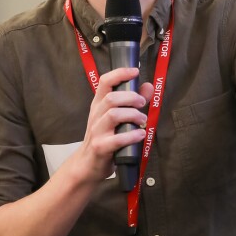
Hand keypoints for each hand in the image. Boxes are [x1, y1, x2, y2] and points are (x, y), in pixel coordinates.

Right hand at [74, 66, 152, 180]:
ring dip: (133, 115)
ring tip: (143, 122)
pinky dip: (132, 136)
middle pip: (111, 98)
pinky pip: (117, 139)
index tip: (135, 71)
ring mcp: (97, 131)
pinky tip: (140, 135)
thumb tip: (148, 86)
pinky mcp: (100, 147)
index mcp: (99, 105)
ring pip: (113, 114)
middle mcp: (96, 115)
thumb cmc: (105, 138)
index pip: (105, 82)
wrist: (87, 165)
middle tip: (143, 104)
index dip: (120, 73)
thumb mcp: (117, 119)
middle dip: (131, 98)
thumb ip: (133, 102)